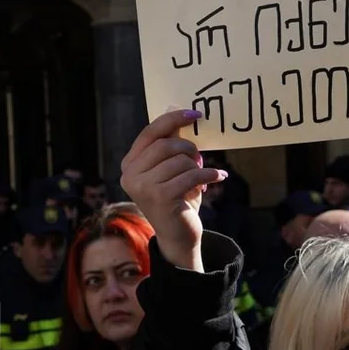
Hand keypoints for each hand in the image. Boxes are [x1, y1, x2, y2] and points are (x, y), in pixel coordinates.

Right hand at [120, 109, 226, 270]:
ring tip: (201, 177)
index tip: (195, 114)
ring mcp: (143, 187)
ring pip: (180, 161)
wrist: (178, 237)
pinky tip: (218, 177)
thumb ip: (170, 146)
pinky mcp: (160, 198)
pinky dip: (209, 175)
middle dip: (189, 148)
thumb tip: (180, 112)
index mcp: (129, 164)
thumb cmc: (176, 199)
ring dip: (198, 166)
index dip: (172, 120)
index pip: (150, 133)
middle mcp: (130, 175)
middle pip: (166, 145)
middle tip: (200, 159)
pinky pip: (191, 175)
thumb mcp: (171, 170)